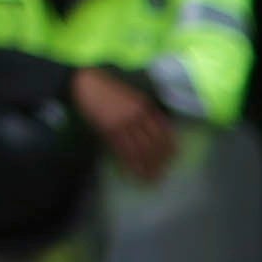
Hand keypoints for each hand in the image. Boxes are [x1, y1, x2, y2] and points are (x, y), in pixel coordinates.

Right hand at [68, 67, 177, 184]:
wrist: (87, 83)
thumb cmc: (108, 90)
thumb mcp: (132, 97)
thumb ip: (144, 112)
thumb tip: (153, 131)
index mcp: (145, 106)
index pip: (163, 129)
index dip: (170, 145)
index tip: (174, 156)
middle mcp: (137, 115)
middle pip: (154, 142)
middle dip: (160, 160)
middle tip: (163, 172)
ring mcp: (123, 123)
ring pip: (140, 150)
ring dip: (147, 166)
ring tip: (151, 178)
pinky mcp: (109, 130)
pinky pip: (123, 151)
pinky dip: (130, 164)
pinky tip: (134, 172)